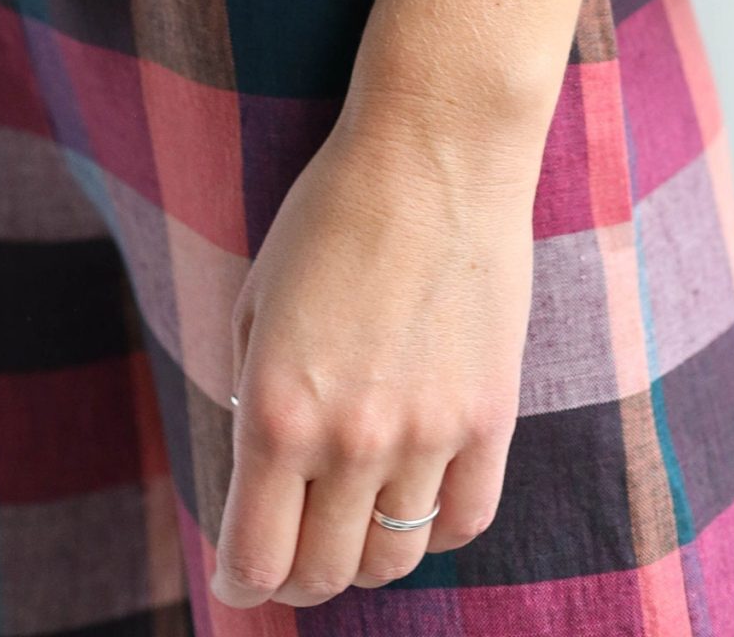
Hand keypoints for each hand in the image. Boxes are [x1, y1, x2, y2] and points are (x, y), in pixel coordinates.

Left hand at [212, 101, 541, 609]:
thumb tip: (259, 476)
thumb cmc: (333, 213)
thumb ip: (252, 399)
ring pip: (395, 558)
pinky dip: (438, 526)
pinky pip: (467, 519)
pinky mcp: (490, 415)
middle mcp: (350, 439)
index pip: (256, 559)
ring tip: (358, 525)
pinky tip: (420, 496)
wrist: (434, 152)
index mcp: (276, 412)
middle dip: (300, 577)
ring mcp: (428, 432)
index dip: (243, 580)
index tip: (243, 575)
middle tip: (297, 555)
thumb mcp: (257, 303)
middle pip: (324, 574)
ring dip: (368, 556)